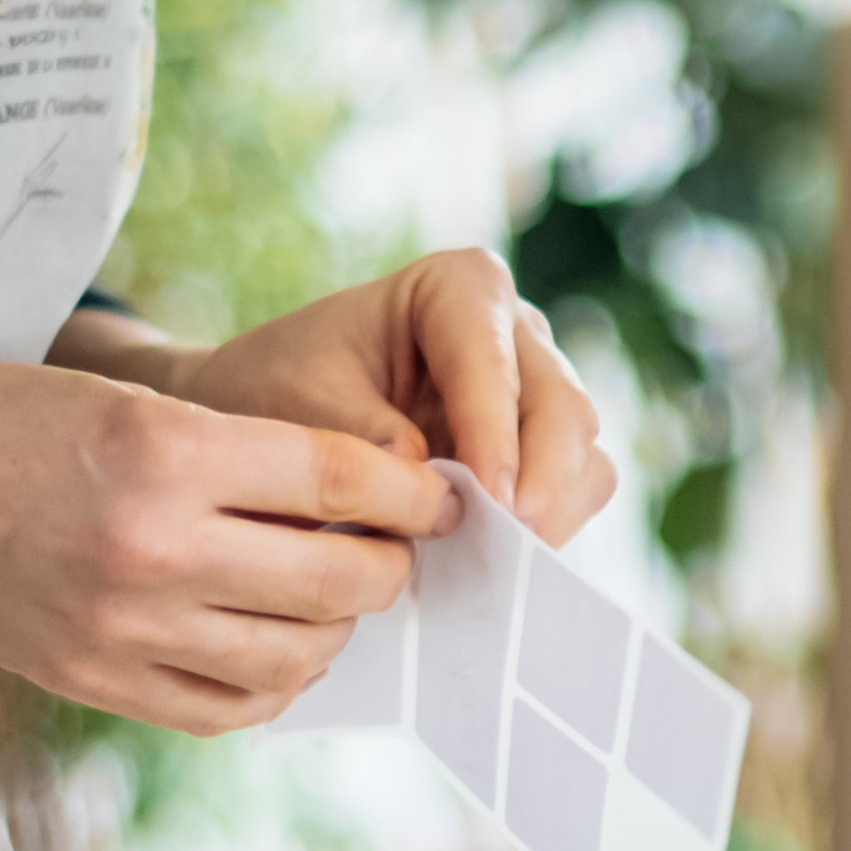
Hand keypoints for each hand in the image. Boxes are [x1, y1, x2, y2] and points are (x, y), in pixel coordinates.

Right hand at [0, 359, 452, 734]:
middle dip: (388, 564)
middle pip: (340, 579)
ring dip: (335, 628)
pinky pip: (230, 708)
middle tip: (391, 544)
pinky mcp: (95, 683)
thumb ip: (233, 450)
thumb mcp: (114, 396)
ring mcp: (122, 631)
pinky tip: (270, 643)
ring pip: (299, 655)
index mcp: (162, 450)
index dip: (410, 491)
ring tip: (329, 592)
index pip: (342, 481)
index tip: (436, 492)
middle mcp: (151, 549)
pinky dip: (273, 680)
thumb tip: (358, 503)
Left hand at [168, 252, 617, 545]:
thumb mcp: (300, 406)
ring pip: (582, 449)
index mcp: (456, 288)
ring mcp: (535, 389)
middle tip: (514, 546)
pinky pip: (577, 486)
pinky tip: (500, 559)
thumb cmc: (279, 388)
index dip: (494, 429)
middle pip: (561, 405)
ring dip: (553, 509)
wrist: (268, 411)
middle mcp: (512, 331)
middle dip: (544, 479)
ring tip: (504, 563)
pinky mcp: (540, 446)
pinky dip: (550, 525)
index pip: (490, 358)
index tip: (489, 500)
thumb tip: (428, 488)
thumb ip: (362, 441)